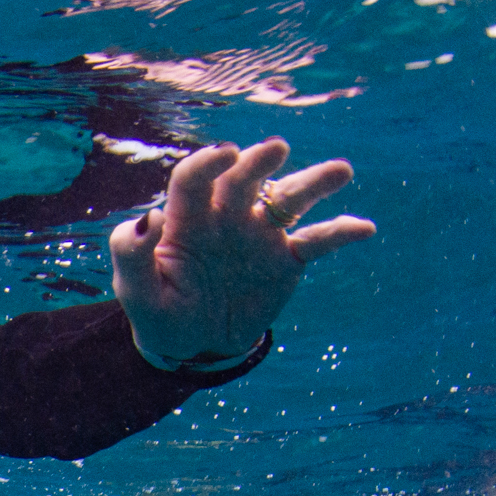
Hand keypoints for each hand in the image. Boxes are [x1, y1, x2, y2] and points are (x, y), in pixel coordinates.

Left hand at [110, 138, 375, 365]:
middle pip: (244, 180)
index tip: (224, 155)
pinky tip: (363, 228)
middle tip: (275, 149)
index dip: (208, 164)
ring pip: (289, 200)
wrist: (192, 346)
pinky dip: (340, 232)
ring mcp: (260, 234)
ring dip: (314, 183)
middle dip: (258, 163)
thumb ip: (132, 253)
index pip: (195, 179)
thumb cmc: (159, 310)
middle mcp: (226, 216)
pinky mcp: (287, 259)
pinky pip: (316, 241)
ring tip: (340, 172)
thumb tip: (149, 216)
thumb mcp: (136, 291)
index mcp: (186, 218)